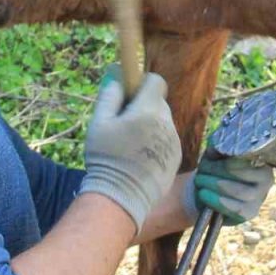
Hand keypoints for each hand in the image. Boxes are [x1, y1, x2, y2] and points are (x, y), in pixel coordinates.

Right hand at [80, 68, 180, 232]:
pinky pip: (167, 141)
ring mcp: (173, 142)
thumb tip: (118, 77)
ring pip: (163, 123)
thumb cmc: (106, 158)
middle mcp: (166, 123)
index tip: (130, 94)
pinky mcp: (176, 158)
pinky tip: (139, 159)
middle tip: (124, 124)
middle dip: (144, 107)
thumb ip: (110, 96)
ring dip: (150, 126)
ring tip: (131, 146)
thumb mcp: (99, 123)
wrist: (121, 197)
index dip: (143, 83)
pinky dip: (156, 144)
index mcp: (148, 111)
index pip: (156, 82)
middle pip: (159, 103)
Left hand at [183, 152, 273, 224]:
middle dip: (214, 170)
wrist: (216, 194)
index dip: (222, 157)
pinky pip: (234, 208)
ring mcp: (259, 198)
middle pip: (236, 172)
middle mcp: (266, 179)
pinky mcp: (250, 213)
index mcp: (261, 160)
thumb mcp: (218, 156)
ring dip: (212, 184)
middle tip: (200, 171)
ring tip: (199, 181)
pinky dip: (216, 201)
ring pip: (236, 191)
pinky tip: (203, 194)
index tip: (207, 158)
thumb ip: (217, 149)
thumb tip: (213, 147)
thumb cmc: (218, 171)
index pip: (241, 157)